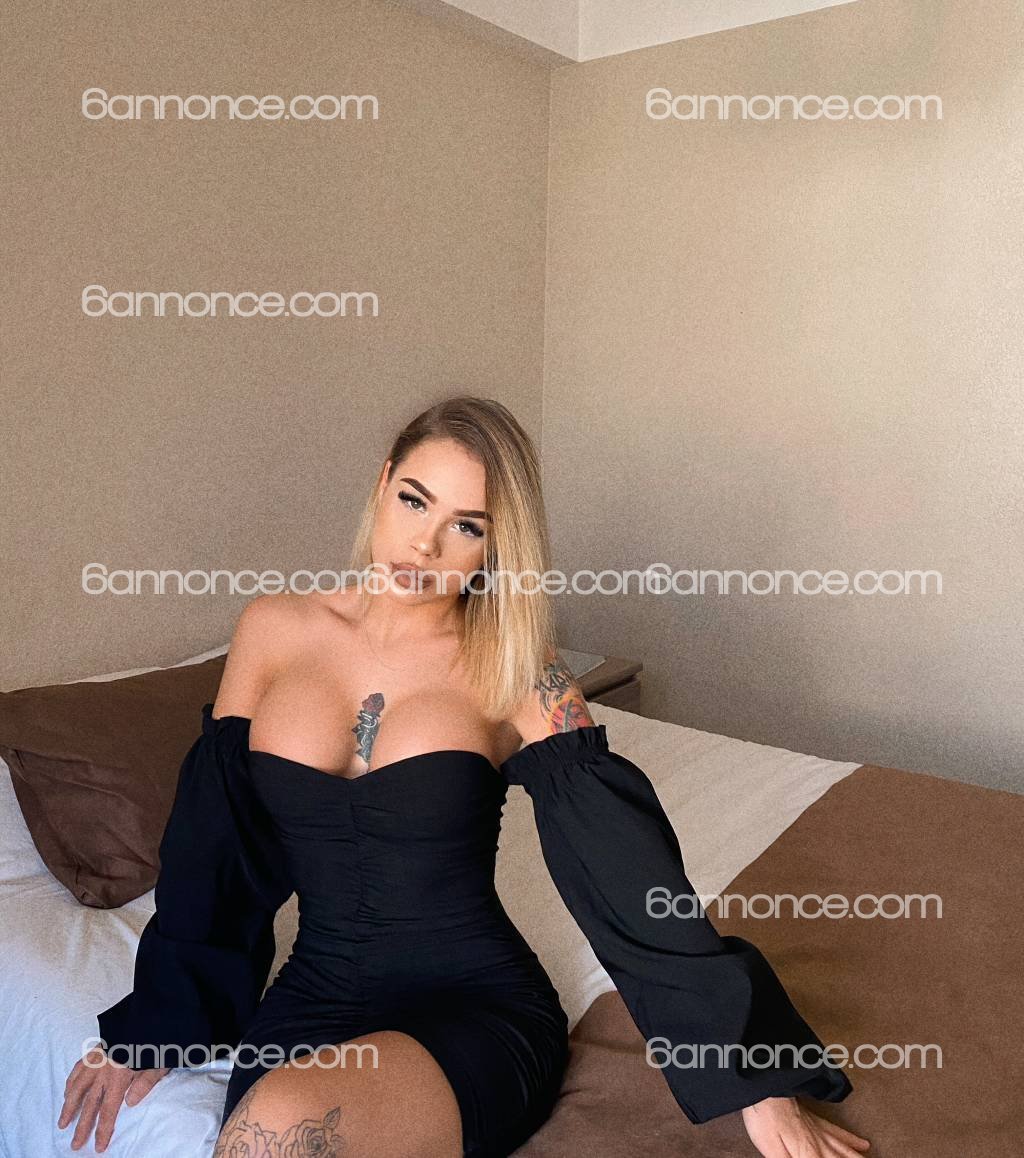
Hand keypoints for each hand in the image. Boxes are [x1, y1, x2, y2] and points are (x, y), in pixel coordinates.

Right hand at [58, 1046, 168, 1151]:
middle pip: (90, 1103)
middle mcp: (103, 1069)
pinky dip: (71, 1081)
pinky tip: (67, 1091)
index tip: (99, 1146)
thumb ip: (145, 1083)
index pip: (108, 1109)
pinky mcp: (95, 1049)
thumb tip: (129, 1103)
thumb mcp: (158, 1063)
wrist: (148, 1014)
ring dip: (69, 1106)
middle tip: (75, 1145)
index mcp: (119, 1074)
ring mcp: (97, 1058)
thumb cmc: (156, 1040)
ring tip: (63, 1123)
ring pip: (77, 1086)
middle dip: (82, 1126)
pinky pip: (78, 1067)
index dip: (103, 1129)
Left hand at [741, 1096, 870, 1156]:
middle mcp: (820, 1144)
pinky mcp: (815, 1120)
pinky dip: (853, 1140)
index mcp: (809, 1154)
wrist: (765, 1088)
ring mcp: (820, 1131)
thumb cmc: (765, 1120)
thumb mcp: (772, 1151)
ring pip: (846, 1150)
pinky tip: (864, 1144)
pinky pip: (839, 1132)